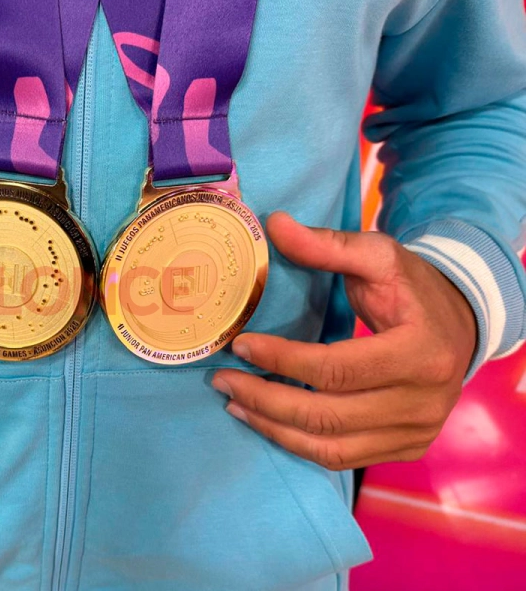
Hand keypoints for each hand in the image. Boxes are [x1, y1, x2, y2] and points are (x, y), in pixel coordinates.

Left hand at [213, 212, 476, 469]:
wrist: (461, 324)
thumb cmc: (413, 288)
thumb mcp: (377, 256)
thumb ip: (327, 245)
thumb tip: (274, 225)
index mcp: (420, 352)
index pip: (335, 368)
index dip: (281, 359)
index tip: (239, 345)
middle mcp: (423, 402)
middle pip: (327, 414)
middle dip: (264, 399)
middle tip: (223, 380)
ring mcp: (417, 432)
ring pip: (330, 446)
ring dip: (273, 428)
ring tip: (234, 404)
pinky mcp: (406, 448)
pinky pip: (342, 458)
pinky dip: (298, 444)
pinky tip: (266, 422)